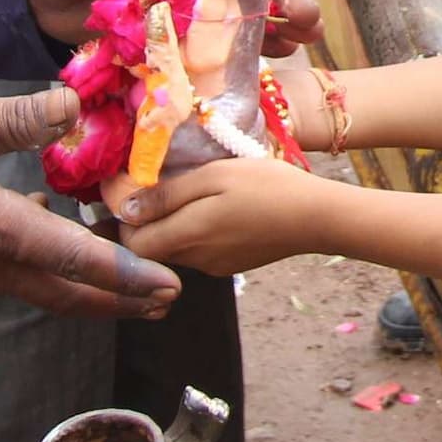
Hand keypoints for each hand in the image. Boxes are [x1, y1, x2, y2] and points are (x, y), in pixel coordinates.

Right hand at [0, 90, 179, 315]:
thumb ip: (16, 118)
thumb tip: (74, 106)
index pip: (75, 262)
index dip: (127, 277)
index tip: (169, 287)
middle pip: (68, 295)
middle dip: (122, 300)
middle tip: (169, 298)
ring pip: (39, 293)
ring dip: (83, 289)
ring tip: (126, 281)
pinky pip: (8, 284)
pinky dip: (41, 275)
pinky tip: (48, 249)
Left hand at [121, 155, 341, 276]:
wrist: (316, 217)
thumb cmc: (266, 187)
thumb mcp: (213, 175)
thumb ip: (167, 194)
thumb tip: (125, 211)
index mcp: (187, 236)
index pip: (132, 246)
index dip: (126, 223)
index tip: (135, 194)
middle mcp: (196, 259)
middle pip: (153, 250)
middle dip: (150, 224)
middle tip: (163, 190)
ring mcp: (215, 266)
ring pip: (177, 250)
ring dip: (175, 227)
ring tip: (195, 196)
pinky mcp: (232, 266)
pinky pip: (200, 252)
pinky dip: (198, 233)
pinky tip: (219, 211)